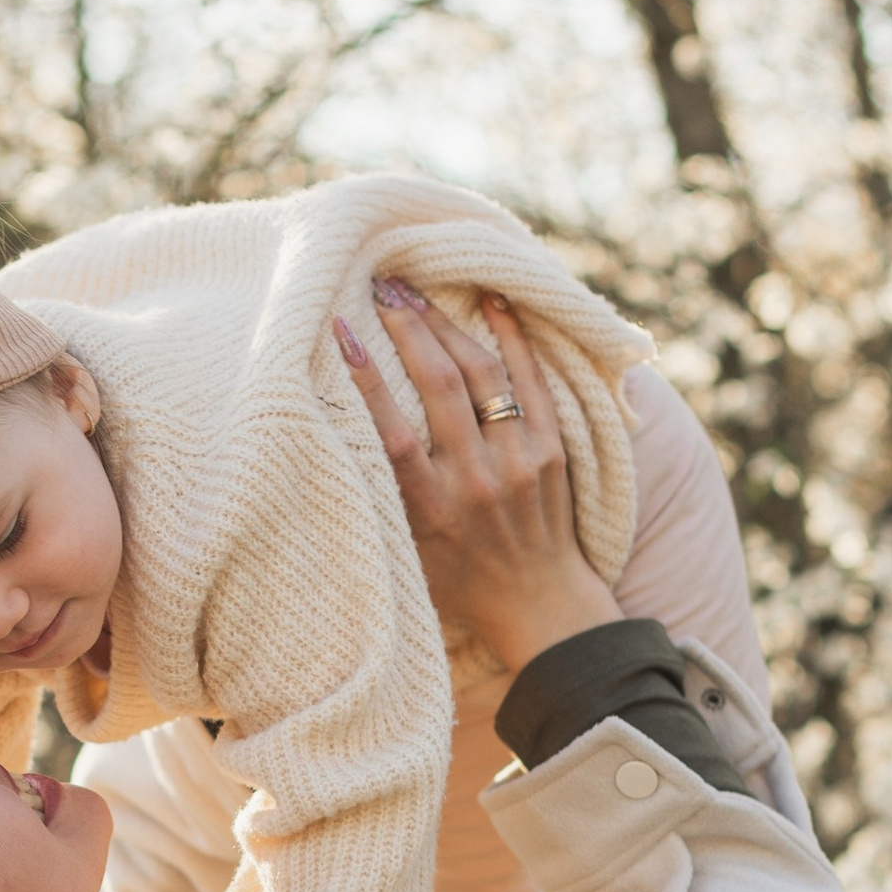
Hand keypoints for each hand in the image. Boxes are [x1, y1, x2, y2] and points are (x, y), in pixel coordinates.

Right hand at [335, 285, 619, 675]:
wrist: (539, 603)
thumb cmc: (459, 579)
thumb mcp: (408, 551)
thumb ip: (383, 498)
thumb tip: (337, 433)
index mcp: (433, 509)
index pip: (395, 432)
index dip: (367, 378)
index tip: (342, 330)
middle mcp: (477, 482)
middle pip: (441, 387)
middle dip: (408, 329)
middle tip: (383, 287)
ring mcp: (520, 464)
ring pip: (484, 376)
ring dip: (448, 326)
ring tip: (420, 293)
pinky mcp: (553, 452)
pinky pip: (534, 382)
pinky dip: (514, 339)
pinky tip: (494, 303)